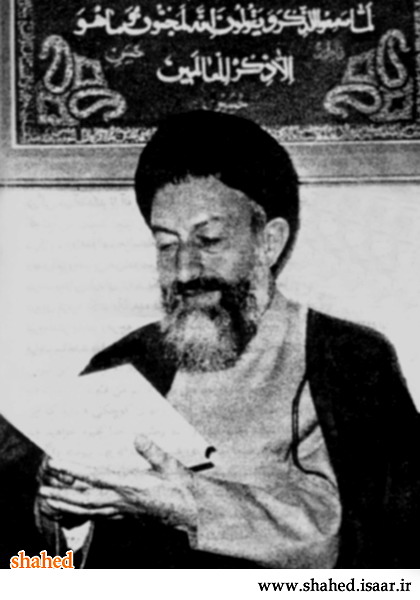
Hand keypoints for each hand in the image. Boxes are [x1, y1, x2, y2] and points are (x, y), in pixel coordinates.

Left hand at [38, 435, 197, 529]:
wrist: (193, 512)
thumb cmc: (183, 487)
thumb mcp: (171, 465)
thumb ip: (153, 451)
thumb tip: (138, 436)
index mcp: (131, 485)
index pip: (95, 477)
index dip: (73, 470)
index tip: (56, 463)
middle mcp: (123, 501)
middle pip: (85, 500)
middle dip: (62, 496)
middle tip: (42, 492)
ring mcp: (123, 510)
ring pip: (89, 510)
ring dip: (67, 507)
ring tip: (50, 502)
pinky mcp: (127, 514)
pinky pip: (99, 515)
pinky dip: (82, 512)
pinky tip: (76, 510)